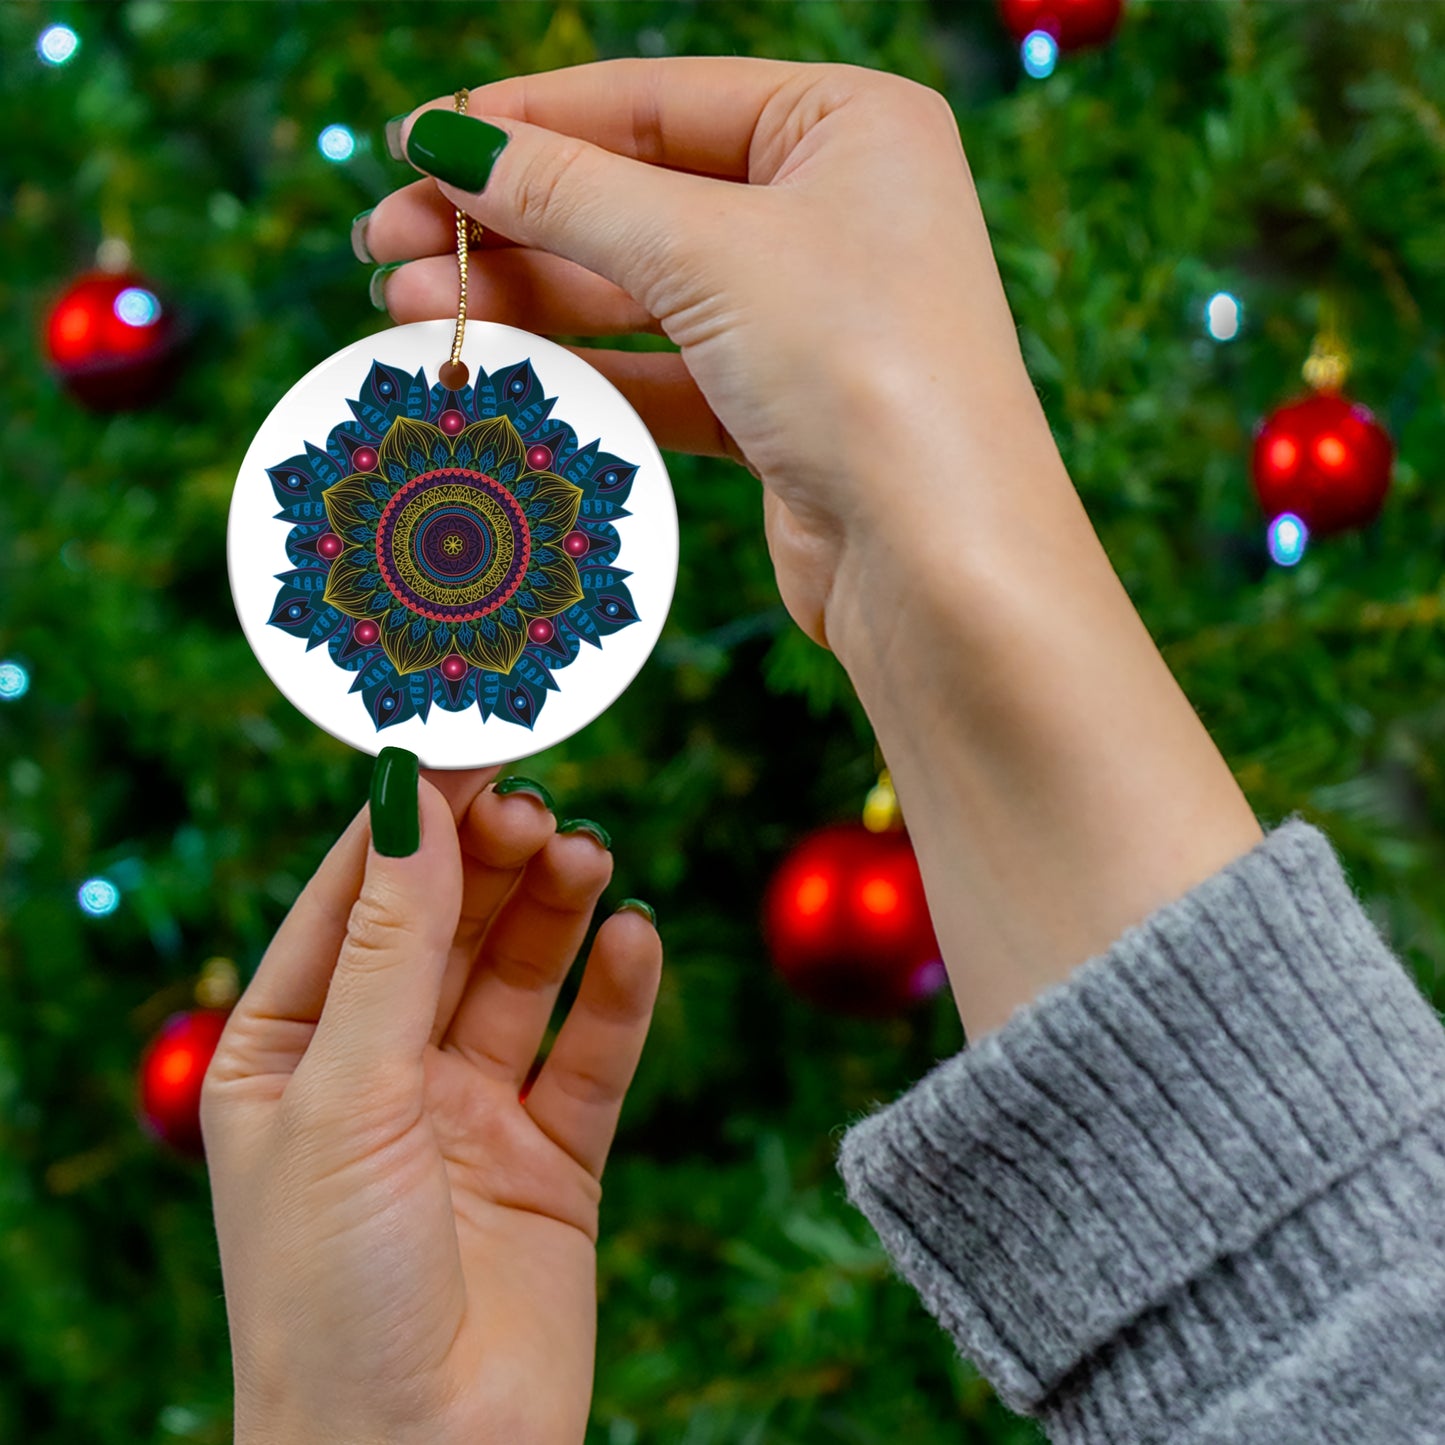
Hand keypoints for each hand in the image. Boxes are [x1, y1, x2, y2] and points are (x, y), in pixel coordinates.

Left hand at [202, 765, 661, 1444]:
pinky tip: (635, 940)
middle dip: (490, 859)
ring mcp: (469, 1112)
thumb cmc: (332, 1293)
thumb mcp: (346, 1095)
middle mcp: (380, 1071)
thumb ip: (392, 945)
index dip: (410, 818)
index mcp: (289, 1051)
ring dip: (555, 910)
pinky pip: (591, 1054)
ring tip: (587, 856)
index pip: (353, 898)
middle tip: (538, 805)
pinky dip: (618, 994)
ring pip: (521, 975)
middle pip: (446, 925)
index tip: (468, 740)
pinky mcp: (552, 1159)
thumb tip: (413, 798)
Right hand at [362, 60, 1262, 1039]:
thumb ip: (570, 193)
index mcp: (848, 126)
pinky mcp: (781, 409)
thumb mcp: (707, 253)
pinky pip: (660, 368)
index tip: (415, 146)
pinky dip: (580, 368)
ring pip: (638, 290)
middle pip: (636, 197)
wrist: (941, 564)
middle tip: (384, 244)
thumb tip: (447, 143)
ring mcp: (808, 315)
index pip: (655, 100)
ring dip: (526, 297)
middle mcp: (834, 211)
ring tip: (408, 306)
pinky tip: (491, 366)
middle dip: (509, 221)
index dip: (526, 122)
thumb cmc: (863, 370)